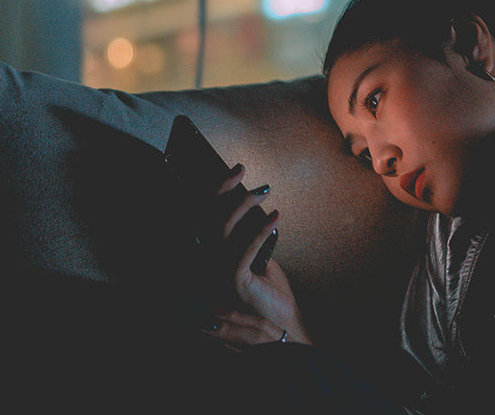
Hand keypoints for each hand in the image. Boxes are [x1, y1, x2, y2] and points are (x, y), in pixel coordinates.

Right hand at [203, 164, 311, 346]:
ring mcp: (220, 274)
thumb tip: (258, 217)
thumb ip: (254, 242)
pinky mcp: (235, 282)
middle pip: (211, 220)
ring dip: (245, 206)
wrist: (283, 324)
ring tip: (265, 191)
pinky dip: (260, 232)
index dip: (220, 194)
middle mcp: (213, 264)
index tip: (237, 171)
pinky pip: (245, 250)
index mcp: (217, 257)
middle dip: (226, 191)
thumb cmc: (273, 294)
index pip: (211, 219)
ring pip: (224, 231)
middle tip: (243, 170)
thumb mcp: (263, 260)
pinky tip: (275, 217)